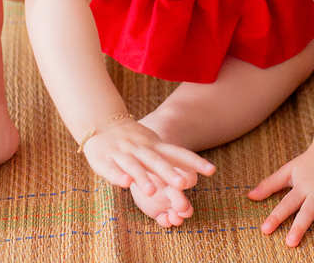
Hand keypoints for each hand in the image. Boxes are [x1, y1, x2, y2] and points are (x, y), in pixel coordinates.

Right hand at [81, 117, 214, 196]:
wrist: (101, 121)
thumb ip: (171, 158)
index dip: (194, 162)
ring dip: (143, 178)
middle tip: (182, 185)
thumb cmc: (133, 138)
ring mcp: (123, 153)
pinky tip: (125, 183)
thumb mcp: (154, 143)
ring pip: (134, 166)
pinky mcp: (105, 160)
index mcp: (155, 145)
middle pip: (157, 161)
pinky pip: (112, 169)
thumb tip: (195, 172)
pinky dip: (118, 176)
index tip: (212, 170)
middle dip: (169, 173)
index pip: (178, 153)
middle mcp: (141, 148)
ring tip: (152, 192)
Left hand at [248, 147, 313, 246]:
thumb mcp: (288, 171)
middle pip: (307, 211)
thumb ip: (269, 184)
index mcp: (302, 187)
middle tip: (291, 242)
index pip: (286, 204)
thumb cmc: (309, 163)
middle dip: (299, 226)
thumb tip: (249, 197)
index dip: (275, 217)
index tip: (264, 230)